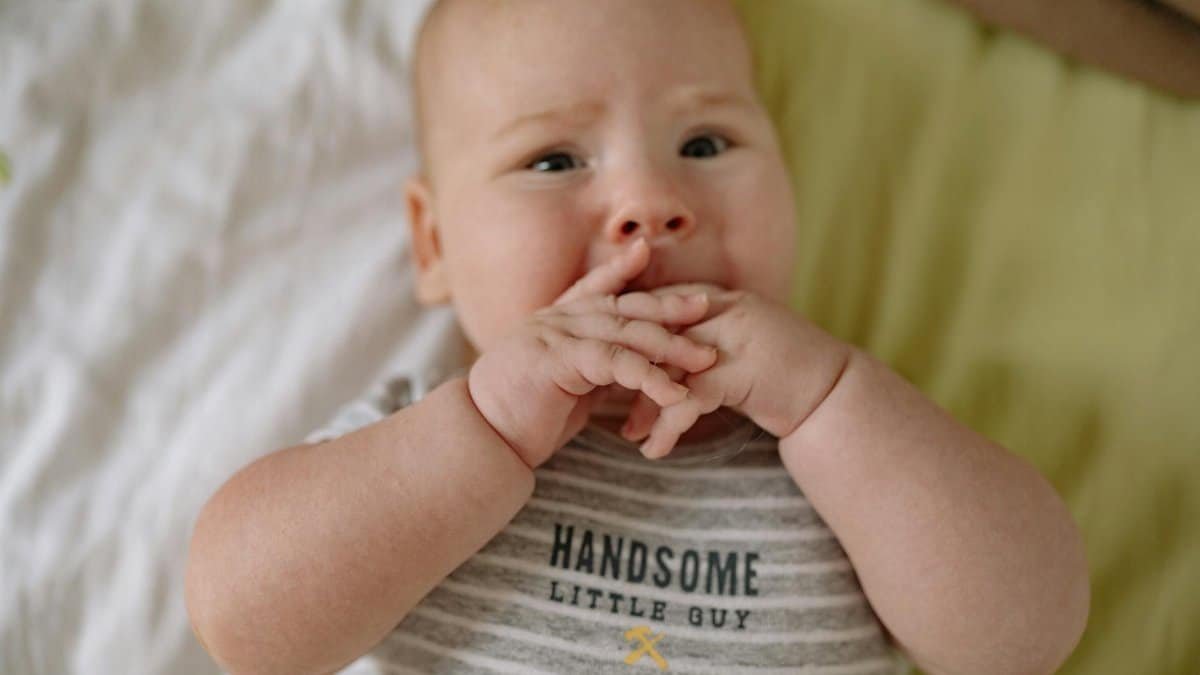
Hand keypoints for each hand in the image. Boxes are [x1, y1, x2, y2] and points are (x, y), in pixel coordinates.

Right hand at [467, 239, 718, 468]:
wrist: (484, 438)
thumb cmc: (520, 416)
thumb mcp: (561, 383)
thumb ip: (589, 366)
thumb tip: (624, 368)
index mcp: (554, 321)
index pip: (594, 287)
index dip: (621, 267)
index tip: (647, 249)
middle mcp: (555, 320)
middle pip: (622, 306)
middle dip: (667, 305)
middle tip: (707, 304)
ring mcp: (556, 336)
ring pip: (625, 333)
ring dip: (670, 345)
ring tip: (706, 359)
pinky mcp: (560, 361)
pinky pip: (615, 363)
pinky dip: (650, 377)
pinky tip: (675, 393)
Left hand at [619, 285, 853, 458]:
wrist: (834, 396)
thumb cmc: (783, 377)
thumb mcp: (736, 352)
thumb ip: (699, 347)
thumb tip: (655, 365)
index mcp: (719, 299)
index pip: (657, 308)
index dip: (627, 336)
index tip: (602, 362)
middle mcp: (724, 309)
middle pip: (656, 336)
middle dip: (627, 371)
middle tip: (600, 399)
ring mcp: (733, 336)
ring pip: (669, 367)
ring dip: (646, 405)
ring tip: (630, 434)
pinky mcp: (741, 369)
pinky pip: (690, 398)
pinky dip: (668, 426)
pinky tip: (655, 450)